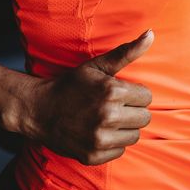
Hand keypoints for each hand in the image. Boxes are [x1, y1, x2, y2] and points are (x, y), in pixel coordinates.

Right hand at [19, 30, 154, 164]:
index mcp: (112, 92)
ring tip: (106, 120)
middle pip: (144, 118)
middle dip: (132, 111)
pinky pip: (120, 151)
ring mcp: (99, 138)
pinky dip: (112, 144)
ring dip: (124, 129)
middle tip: (113, 107)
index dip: (134, 94)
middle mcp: (107, 116)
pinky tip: (98, 133)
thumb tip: (151, 34)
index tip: (119, 94)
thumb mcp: (97, 66)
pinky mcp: (93, 155)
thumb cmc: (71, 85)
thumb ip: (127, 52)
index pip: (147, 97)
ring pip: (134, 136)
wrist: (38, 110)